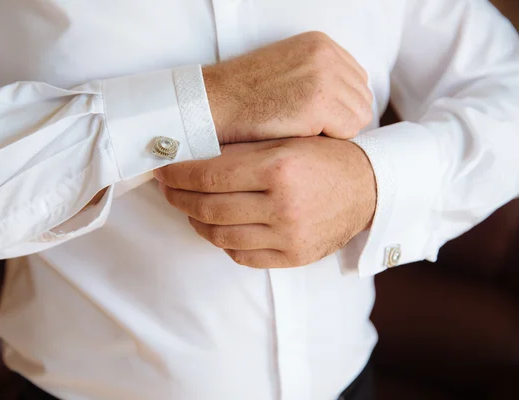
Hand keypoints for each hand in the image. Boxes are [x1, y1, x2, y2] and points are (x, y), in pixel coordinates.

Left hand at [154, 137, 376, 267]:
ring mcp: (289, 235)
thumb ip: (243, 149)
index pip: (211, 174)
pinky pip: (241, 255)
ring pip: (220, 235)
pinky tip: (216, 226)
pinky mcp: (293, 256)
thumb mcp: (287, 140)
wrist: (368, 187)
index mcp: (280, 167)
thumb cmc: (324, 157)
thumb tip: (192, 154)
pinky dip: (221, 241)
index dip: (179, 173)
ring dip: (195, 220)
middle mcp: (283, 205)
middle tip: (167, 187)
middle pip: (209, 207)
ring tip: (187, 206)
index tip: (163, 168)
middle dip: (179, 197)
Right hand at [203, 31, 372, 143]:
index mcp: (320, 43)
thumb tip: (347, 102)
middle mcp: (327, 55)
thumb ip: (318, 75)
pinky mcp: (318, 103)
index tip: (318, 119)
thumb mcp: (286, 69)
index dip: (340, 105)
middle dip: (341, 118)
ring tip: (305, 134)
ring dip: (336, 131)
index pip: (356, 80)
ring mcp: (324, 77)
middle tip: (312, 131)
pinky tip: (302, 137)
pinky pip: (348, 131)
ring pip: (359, 116)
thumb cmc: (244, 95)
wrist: (214, 102)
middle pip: (362, 98)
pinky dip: (329, 140)